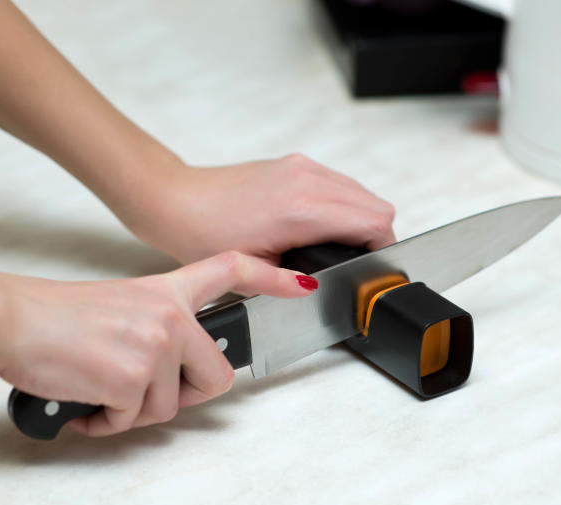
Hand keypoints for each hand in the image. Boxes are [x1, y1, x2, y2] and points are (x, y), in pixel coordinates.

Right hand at [0, 251, 316, 436]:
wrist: (13, 319)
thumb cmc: (55, 316)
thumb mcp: (121, 304)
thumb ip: (157, 328)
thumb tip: (171, 373)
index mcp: (168, 290)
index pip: (233, 270)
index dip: (272, 277)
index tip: (301, 284)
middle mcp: (171, 315)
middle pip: (217, 377)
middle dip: (183, 396)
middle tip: (141, 394)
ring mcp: (156, 346)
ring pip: (169, 406)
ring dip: (132, 411)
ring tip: (97, 390)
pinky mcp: (133, 378)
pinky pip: (132, 421)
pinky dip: (106, 422)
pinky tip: (84, 402)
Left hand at [115, 154, 396, 263]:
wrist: (177, 200)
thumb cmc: (203, 234)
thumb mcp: (254, 271)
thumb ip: (298, 281)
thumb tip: (327, 285)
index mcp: (301, 210)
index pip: (374, 223)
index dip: (383, 251)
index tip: (373, 270)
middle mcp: (307, 180)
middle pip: (377, 205)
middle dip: (376, 237)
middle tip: (358, 263)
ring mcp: (302, 167)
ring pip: (362, 192)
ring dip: (361, 219)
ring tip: (339, 247)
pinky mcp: (295, 163)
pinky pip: (340, 182)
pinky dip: (344, 204)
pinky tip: (322, 227)